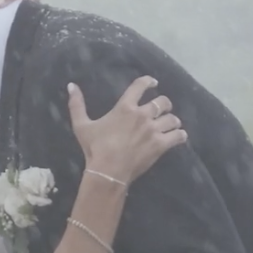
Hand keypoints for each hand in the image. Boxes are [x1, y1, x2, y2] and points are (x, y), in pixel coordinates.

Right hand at [70, 75, 185, 184]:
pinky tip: (180, 136)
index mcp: (125, 107)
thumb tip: (71, 85)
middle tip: (163, 109)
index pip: (140, 86)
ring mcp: (153, 130)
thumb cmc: (95, 148)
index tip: (153, 82)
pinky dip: (180, 135)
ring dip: (173, 120)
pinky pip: (178, 135)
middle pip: (162, 102)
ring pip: (173, 118)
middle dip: (164, 104)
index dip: (149, 81)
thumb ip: (77, 105)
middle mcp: (142, 115)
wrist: (108, 170)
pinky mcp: (161, 145)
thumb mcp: (82, 125)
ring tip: (172, 124)